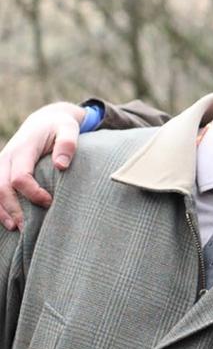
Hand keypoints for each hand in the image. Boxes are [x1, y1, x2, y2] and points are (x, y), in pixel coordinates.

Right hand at [0, 102, 84, 230]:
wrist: (44, 121)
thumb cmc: (60, 127)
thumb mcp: (69, 128)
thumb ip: (67, 144)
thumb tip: (61, 166)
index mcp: (23, 148)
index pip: (20, 177)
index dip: (32, 193)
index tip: (49, 202)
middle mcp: (8, 156)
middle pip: (2, 187)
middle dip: (13, 209)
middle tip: (28, 227)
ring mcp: (2, 163)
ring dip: (2, 210)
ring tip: (15, 228)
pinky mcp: (2, 170)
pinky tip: (8, 220)